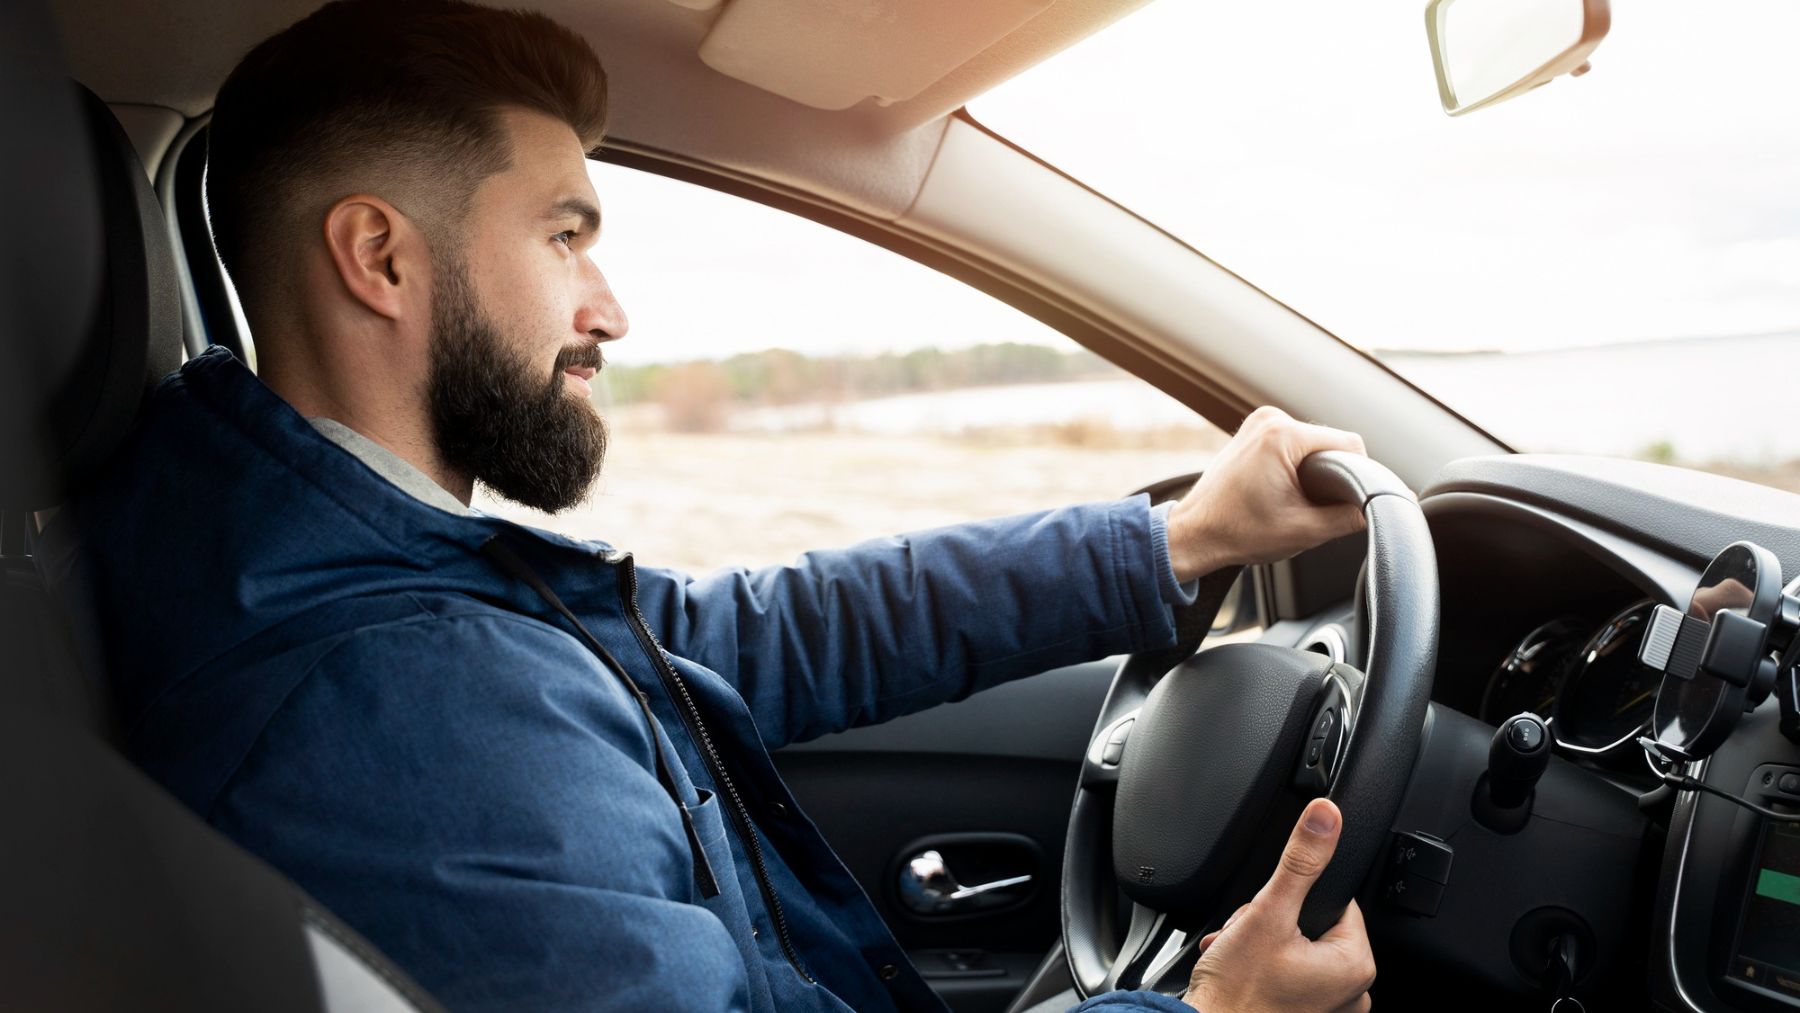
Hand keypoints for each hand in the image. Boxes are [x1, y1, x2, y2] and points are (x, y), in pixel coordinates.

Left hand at [1166, 406, 1373, 581]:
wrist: (1194, 534)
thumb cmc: (1237, 532)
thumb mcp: (1305, 530)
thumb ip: (1349, 517)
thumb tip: (1379, 507)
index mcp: (1282, 435)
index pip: (1349, 444)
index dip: (1358, 475)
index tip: (1348, 501)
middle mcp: (1270, 419)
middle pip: (1330, 442)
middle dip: (1332, 475)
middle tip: (1313, 507)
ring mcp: (1259, 422)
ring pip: (1312, 444)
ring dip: (1314, 471)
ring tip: (1294, 501)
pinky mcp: (1253, 431)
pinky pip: (1293, 444)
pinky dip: (1297, 466)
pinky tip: (1283, 490)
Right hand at [1182, 798, 1375, 1012]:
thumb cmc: (1235, 993)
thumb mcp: (1266, 913)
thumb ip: (1300, 861)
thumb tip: (1327, 817)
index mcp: (1356, 965)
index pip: (1336, 901)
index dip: (1296, 896)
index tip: (1269, 912)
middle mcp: (1351, 994)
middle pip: (1313, 925)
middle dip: (1274, 922)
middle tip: (1248, 935)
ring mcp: (1328, 1010)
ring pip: (1298, 949)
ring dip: (1264, 943)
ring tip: (1241, 953)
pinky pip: (1292, 976)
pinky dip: (1265, 968)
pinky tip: (1243, 970)